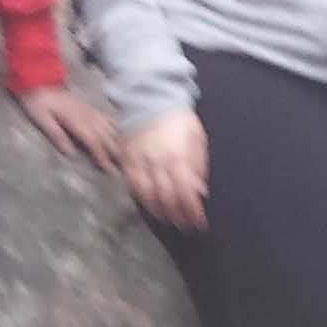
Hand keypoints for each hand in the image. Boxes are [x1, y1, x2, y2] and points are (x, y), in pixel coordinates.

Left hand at [18, 85, 121, 173]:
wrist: (39, 79)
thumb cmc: (37, 102)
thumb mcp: (42, 119)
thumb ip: (56, 135)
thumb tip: (71, 153)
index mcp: (75, 120)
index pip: (93, 141)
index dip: (102, 156)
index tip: (109, 170)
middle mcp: (86, 115)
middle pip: (105, 136)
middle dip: (115, 152)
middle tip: (124, 167)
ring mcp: (89, 110)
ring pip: (109, 127)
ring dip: (117, 140)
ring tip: (125, 154)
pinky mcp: (88, 107)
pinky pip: (106, 118)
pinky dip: (114, 127)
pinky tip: (119, 133)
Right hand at [122, 110, 207, 230]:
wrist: (149, 98)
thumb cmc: (178, 119)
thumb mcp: (197, 138)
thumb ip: (198, 166)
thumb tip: (200, 192)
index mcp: (179, 157)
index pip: (186, 194)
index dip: (193, 212)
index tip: (199, 224)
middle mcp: (158, 163)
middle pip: (168, 199)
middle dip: (178, 217)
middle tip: (185, 227)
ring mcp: (140, 161)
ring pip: (147, 196)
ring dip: (159, 212)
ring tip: (167, 220)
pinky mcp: (127, 159)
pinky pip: (132, 185)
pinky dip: (141, 199)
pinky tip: (149, 205)